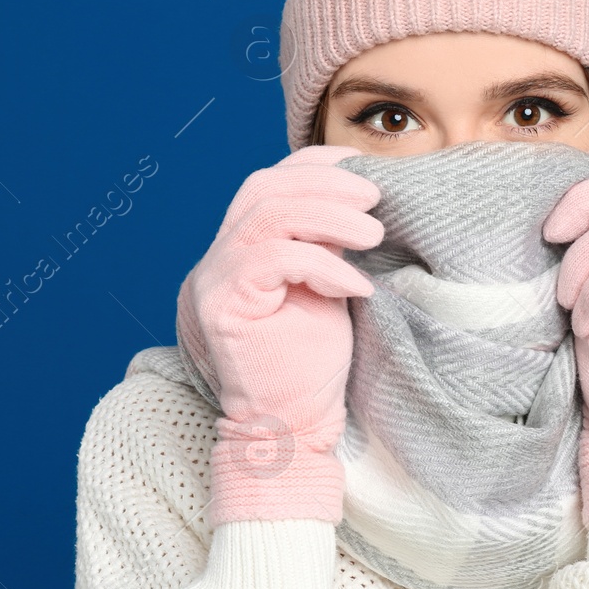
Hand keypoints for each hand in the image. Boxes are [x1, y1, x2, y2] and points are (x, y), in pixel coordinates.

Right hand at [177, 145, 382, 525]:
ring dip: (330, 216)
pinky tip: (355, 286)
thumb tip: (361, 195)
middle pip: (264, 188)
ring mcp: (214, 279)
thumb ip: (326, 241)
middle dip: (325, 184)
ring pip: (268, 215)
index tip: (361, 163)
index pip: (269, 182)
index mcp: (242, 247)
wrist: (292, 425)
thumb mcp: (327, 285)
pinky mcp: (222, 305)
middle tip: (374, 199)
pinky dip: (323, 264)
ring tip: (374, 235)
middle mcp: (219, 257)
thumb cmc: (313, 362)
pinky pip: (274, 259)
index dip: (313, 163)